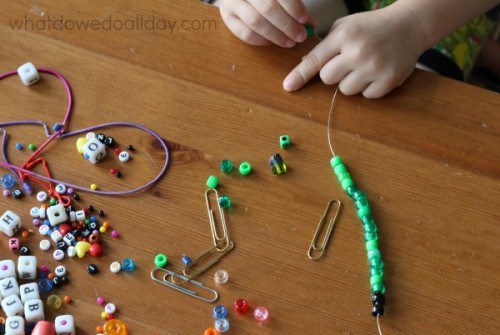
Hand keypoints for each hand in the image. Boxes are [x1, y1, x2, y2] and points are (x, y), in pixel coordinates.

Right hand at [220, 0, 312, 47]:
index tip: (304, 20)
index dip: (294, 7)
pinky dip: (262, 41)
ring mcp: (233, 2)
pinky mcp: (227, 17)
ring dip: (276, 36)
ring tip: (289, 42)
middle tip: (300, 36)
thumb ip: (294, 5)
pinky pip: (245, 34)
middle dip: (287, 25)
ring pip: (256, 22)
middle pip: (267, 8)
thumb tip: (311, 24)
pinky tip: (272, 42)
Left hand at [283, 7, 425, 97]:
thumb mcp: (346, 26)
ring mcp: (374, 67)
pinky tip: (377, 71)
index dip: (300, 74)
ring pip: (345, 90)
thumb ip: (326, 45)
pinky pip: (366, 96)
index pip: (315, 59)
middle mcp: (358, 51)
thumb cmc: (372, 26)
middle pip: (327, 79)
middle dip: (334, 73)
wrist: (410, 25)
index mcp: (344, 35)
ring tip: (365, 66)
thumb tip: (304, 64)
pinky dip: (369, 87)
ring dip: (351, 82)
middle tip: (348, 61)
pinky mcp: (388, 81)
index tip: (288, 86)